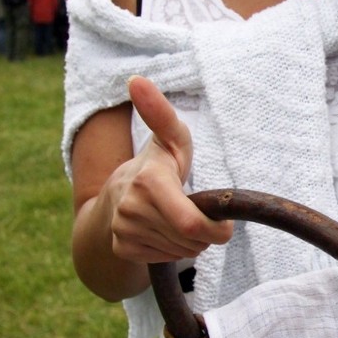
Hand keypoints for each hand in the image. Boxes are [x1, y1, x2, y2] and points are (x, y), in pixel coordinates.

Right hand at [107, 75, 232, 264]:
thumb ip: (161, 114)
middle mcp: (131, 208)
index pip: (191, 224)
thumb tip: (137, 79)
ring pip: (179, 252)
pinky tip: (161, 231)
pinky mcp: (122, 249)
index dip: (215, 230)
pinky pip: (163, 258)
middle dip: (204, 234)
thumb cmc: (156, 166)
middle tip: (197, 214)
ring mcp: (124, 231)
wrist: (114, 198)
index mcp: (148, 180)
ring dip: (189, 242)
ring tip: (176, 219)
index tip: (224, 226)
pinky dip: (171, 250)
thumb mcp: (169, 139)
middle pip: (190, 240)